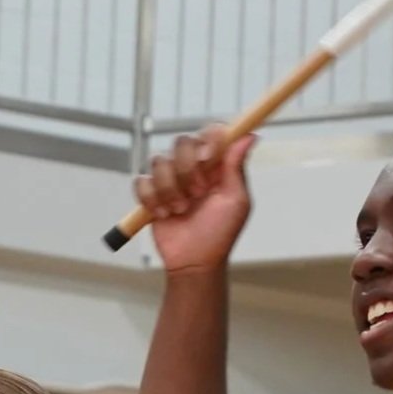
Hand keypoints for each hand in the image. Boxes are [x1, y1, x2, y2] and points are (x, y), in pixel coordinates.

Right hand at [137, 128, 254, 272]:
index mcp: (217, 164)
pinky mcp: (151, 193)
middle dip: (188, 170)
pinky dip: (152, 199)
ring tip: (181, 210)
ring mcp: (171, 178)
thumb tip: (250, 135)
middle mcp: (193, 166)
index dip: (208, 141)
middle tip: (198, 194)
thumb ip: (237, 167)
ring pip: (159, 162)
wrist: (195, 261)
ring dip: (170, 189)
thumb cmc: (220, 234)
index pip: (211, 132)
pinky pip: (142, 182)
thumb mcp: (236, 201)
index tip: (210, 161)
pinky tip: (164, 214)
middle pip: (181, 142)